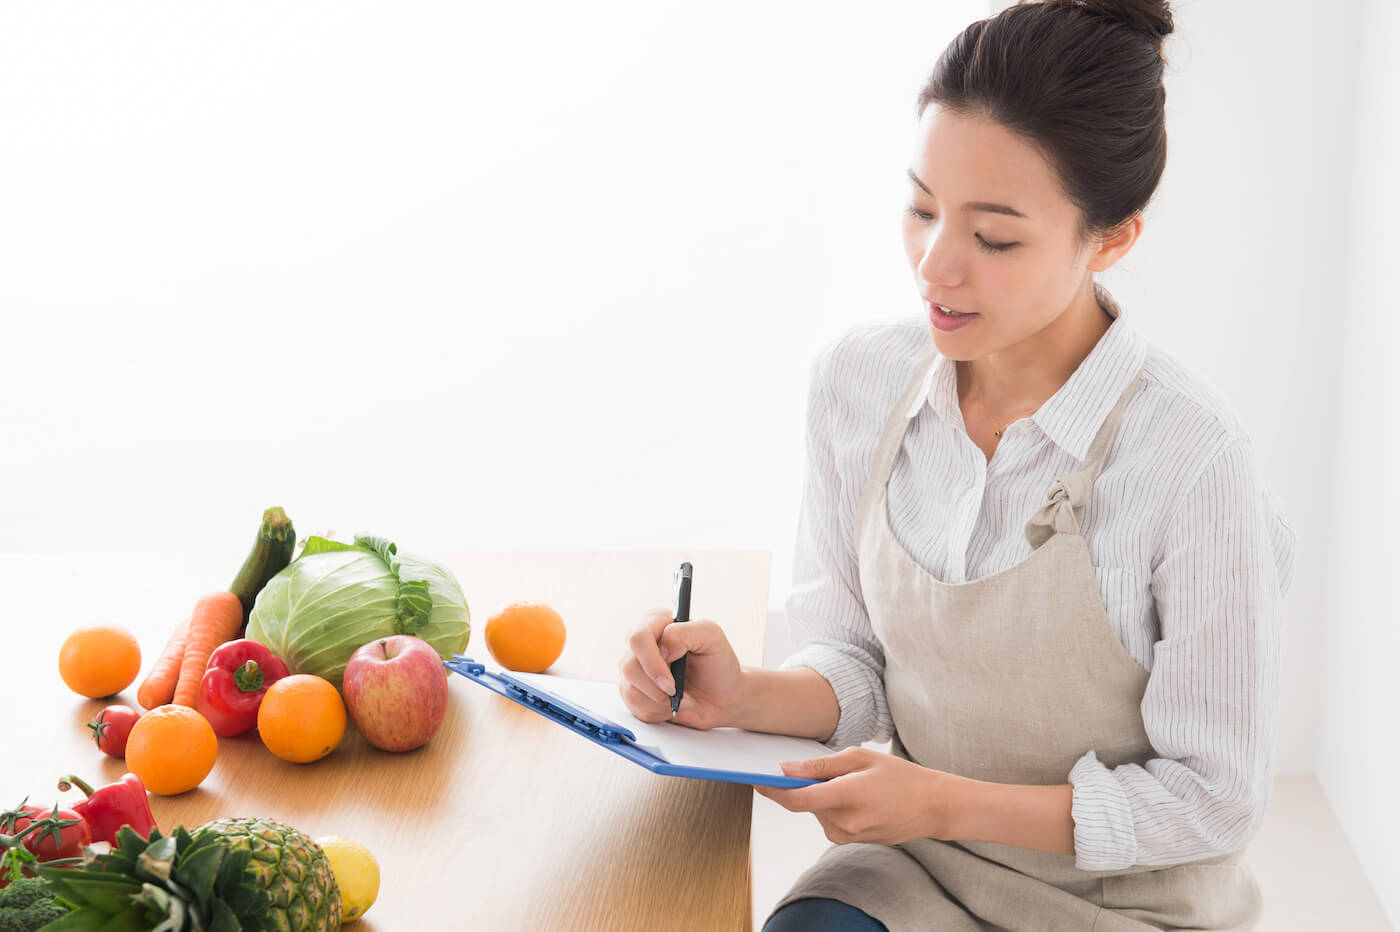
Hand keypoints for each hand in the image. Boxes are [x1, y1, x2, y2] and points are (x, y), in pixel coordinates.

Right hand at [617, 609, 742, 729]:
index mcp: (656, 622)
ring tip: (679, 696)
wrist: (722, 698)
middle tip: (675, 692)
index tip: (671, 680)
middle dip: (655, 687)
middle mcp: (640, 643)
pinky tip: (670, 704)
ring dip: (659, 700)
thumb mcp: (712, 637)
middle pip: (628, 665)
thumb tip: (661, 647)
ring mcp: (633, 666)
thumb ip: (685, 632)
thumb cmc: (718, 665)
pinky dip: (656, 710)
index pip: (638, 637)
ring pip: (629, 688)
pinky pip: (632, 704)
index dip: (652, 662)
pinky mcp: (632, 689)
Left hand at [754, 747, 960, 846]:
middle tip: (813, 765)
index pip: (797, 799)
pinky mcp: (848, 840)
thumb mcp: (861, 758)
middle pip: (803, 803)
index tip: (754, 777)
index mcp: (847, 797)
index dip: (771, 789)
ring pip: (815, 810)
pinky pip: (827, 818)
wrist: (931, 807)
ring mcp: (846, 835)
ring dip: (819, 794)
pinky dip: (830, 803)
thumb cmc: (900, 777)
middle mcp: (843, 823)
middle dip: (800, 784)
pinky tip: (853, 794)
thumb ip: (821, 765)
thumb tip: (787, 770)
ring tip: (849, 780)